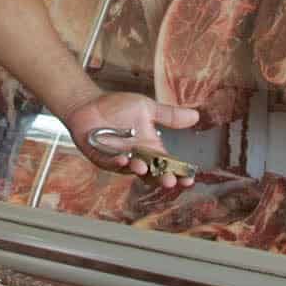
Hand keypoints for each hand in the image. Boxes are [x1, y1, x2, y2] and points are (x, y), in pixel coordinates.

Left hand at [61, 91, 200, 188]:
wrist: (90, 104)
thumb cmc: (118, 107)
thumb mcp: (147, 108)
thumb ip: (169, 116)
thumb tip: (195, 116)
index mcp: (151, 147)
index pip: (169, 164)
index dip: (179, 174)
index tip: (189, 179)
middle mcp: (138, 157)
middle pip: (153, 174)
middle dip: (162, 179)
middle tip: (170, 181)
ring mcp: (120, 160)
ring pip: (132, 171)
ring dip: (139, 170)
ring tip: (143, 167)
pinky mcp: (102, 157)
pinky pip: (110, 163)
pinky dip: (116, 163)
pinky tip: (122, 159)